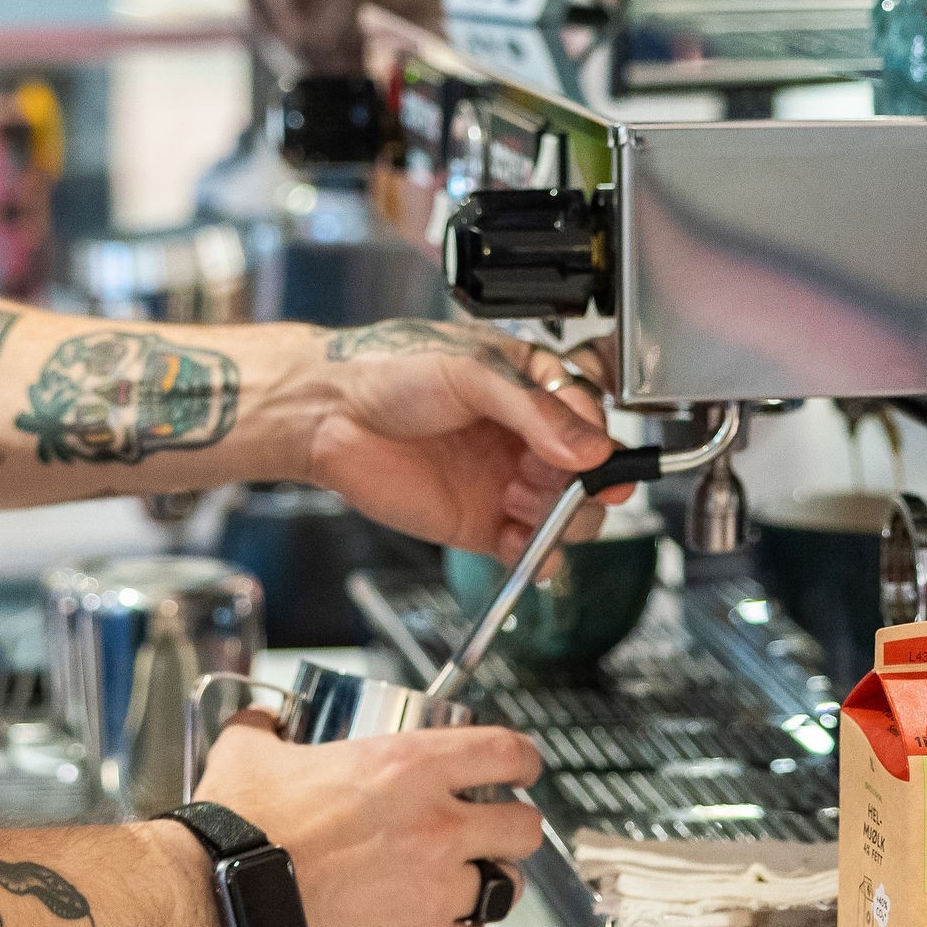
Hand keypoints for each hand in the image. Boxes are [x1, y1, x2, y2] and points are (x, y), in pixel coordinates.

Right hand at [186, 712, 544, 926]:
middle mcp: (438, 825)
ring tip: (471, 888)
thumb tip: (264, 720)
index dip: (521, 760)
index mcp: (409, 767)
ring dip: (493, 887)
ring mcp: (437, 889)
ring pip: (508, 890)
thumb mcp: (251, 753)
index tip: (519, 770)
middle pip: (524, 828)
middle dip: (512, 830)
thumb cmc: (241, 829)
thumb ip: (266, 728)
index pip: (506, 752)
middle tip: (490, 834)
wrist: (224, 899)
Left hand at [293, 322, 621, 559]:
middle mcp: (523, 436)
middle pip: (589, 473)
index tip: (593, 455)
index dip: (598, 439)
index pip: (591, 417)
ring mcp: (505, 482)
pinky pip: (528, 550)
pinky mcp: (481, 523)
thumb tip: (589, 447)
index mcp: (530, 386)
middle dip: (583, 484)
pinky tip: (525, 546)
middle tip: (557, 481)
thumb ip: (534, 411)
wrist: (328, 414)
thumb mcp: (470, 372)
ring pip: (568, 514)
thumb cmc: (388, 370)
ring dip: (559, 517)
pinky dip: (539, 557)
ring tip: (518, 498)